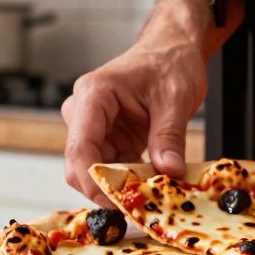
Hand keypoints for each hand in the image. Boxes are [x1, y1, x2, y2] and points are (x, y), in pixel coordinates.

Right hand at [61, 30, 206, 205]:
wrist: (172, 49)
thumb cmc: (169, 62)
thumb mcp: (176, 98)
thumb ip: (169, 136)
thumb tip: (168, 172)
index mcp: (94, 95)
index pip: (79, 147)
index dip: (93, 181)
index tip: (117, 203)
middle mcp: (84, 111)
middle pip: (78, 164)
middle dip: (105, 188)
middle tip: (138, 204)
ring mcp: (92, 126)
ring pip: (93, 170)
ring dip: (118, 186)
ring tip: (150, 191)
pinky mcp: (106, 137)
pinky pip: (109, 167)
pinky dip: (127, 179)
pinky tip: (150, 181)